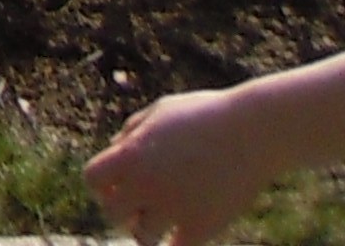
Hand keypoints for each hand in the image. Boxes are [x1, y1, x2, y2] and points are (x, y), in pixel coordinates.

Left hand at [88, 89, 293, 245]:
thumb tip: (115, 155)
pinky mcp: (202, 227)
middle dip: (122, 208)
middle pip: (112, 213)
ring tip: (160, 218)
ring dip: (147, 229)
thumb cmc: (204, 115)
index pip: (92, 180)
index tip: (116, 182)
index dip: (101, 183)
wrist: (251, 131)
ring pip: (142, 236)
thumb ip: (132, 134)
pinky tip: (181, 235)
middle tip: (138, 202)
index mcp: (132, 153)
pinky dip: (176, 245)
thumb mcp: (160, 112)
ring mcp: (174, 208)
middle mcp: (147, 183)